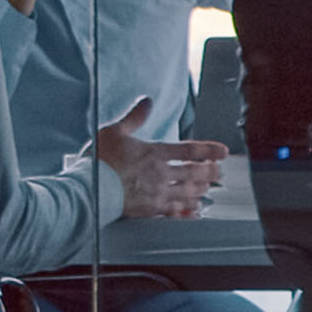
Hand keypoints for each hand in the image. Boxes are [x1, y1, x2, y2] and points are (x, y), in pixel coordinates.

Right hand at [94, 95, 223, 219]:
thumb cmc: (98, 160)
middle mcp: (160, 173)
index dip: (210, 151)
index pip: (190, 151)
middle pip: (194, 173)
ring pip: (187, 191)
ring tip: (208, 188)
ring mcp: (157, 192)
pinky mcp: (149, 209)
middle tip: (220, 172)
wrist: (88, 188)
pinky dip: (186, 210)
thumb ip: (134, 117)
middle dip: (211, 172)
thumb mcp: (114, 131)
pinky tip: (193, 210)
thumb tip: (146, 102)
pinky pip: (174, 210)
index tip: (223, 152)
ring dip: (201, 189)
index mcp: (154, 153)